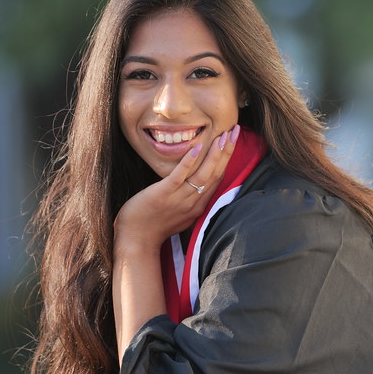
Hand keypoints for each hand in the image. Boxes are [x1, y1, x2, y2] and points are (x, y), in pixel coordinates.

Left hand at [114, 125, 239, 252]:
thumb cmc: (153, 227)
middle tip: (236, 131)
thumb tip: (196, 186)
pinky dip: (189, 162)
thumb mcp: (179, 215)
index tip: (233, 140)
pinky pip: (179, 177)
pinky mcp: (163, 195)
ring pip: (203, 175)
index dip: (227, 158)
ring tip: (223, 136)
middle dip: (227, 151)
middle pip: (216, 174)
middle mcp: (194, 202)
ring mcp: (179, 199)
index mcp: (199, 206)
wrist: (136, 242)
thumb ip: (189, 200)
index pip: (218, 178)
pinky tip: (196, 147)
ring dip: (215, 154)